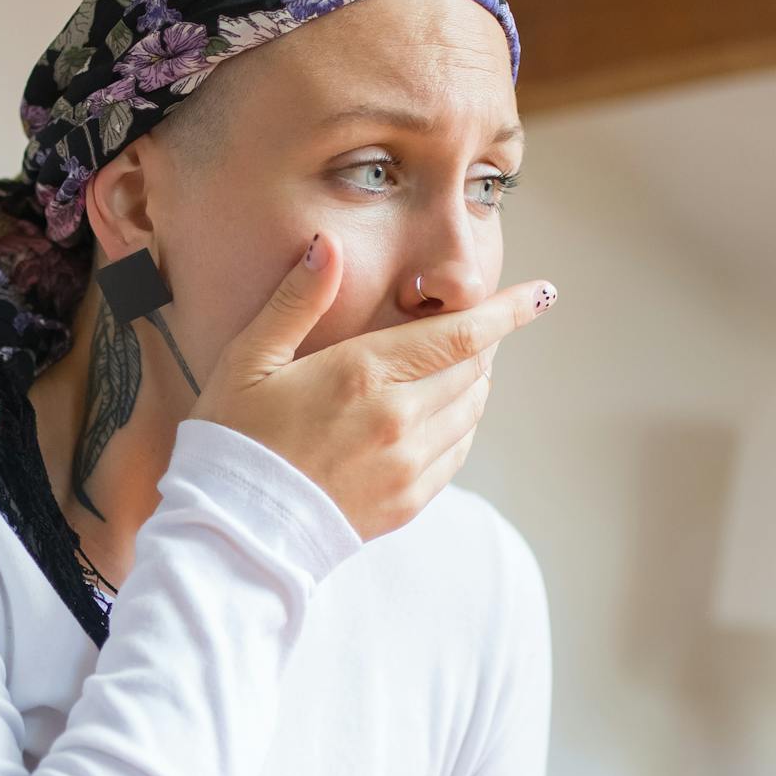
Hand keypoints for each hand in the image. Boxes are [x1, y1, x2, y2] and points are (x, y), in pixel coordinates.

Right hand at [184, 231, 553, 544]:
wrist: (233, 530)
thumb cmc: (234, 437)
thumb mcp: (250, 358)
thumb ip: (296, 300)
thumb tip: (329, 245)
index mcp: (364, 374)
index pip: (461, 334)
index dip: (507, 311)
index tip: (542, 294)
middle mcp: (399, 418)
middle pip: (473, 369)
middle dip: (480, 342)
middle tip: (468, 327)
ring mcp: (408, 465)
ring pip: (471, 411)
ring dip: (473, 383)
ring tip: (453, 366)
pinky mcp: (407, 502)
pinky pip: (457, 454)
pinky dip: (461, 426)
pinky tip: (439, 415)